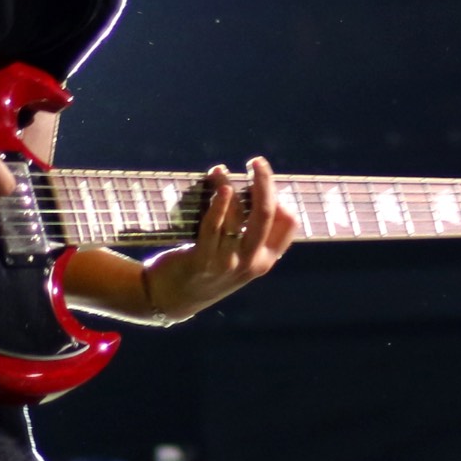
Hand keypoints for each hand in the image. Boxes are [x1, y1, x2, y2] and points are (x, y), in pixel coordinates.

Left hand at [140, 158, 297, 323]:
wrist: (172, 299)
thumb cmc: (207, 268)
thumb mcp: (237, 256)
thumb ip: (249, 231)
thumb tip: (255, 189)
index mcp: (265, 259)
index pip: (288, 223)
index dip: (280, 198)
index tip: (262, 183)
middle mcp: (251, 262)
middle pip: (265, 215)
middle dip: (264, 182)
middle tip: (256, 161)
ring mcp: (228, 263)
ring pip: (238, 217)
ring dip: (229, 186)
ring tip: (219, 170)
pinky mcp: (203, 262)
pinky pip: (213, 228)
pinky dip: (218, 205)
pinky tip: (220, 188)